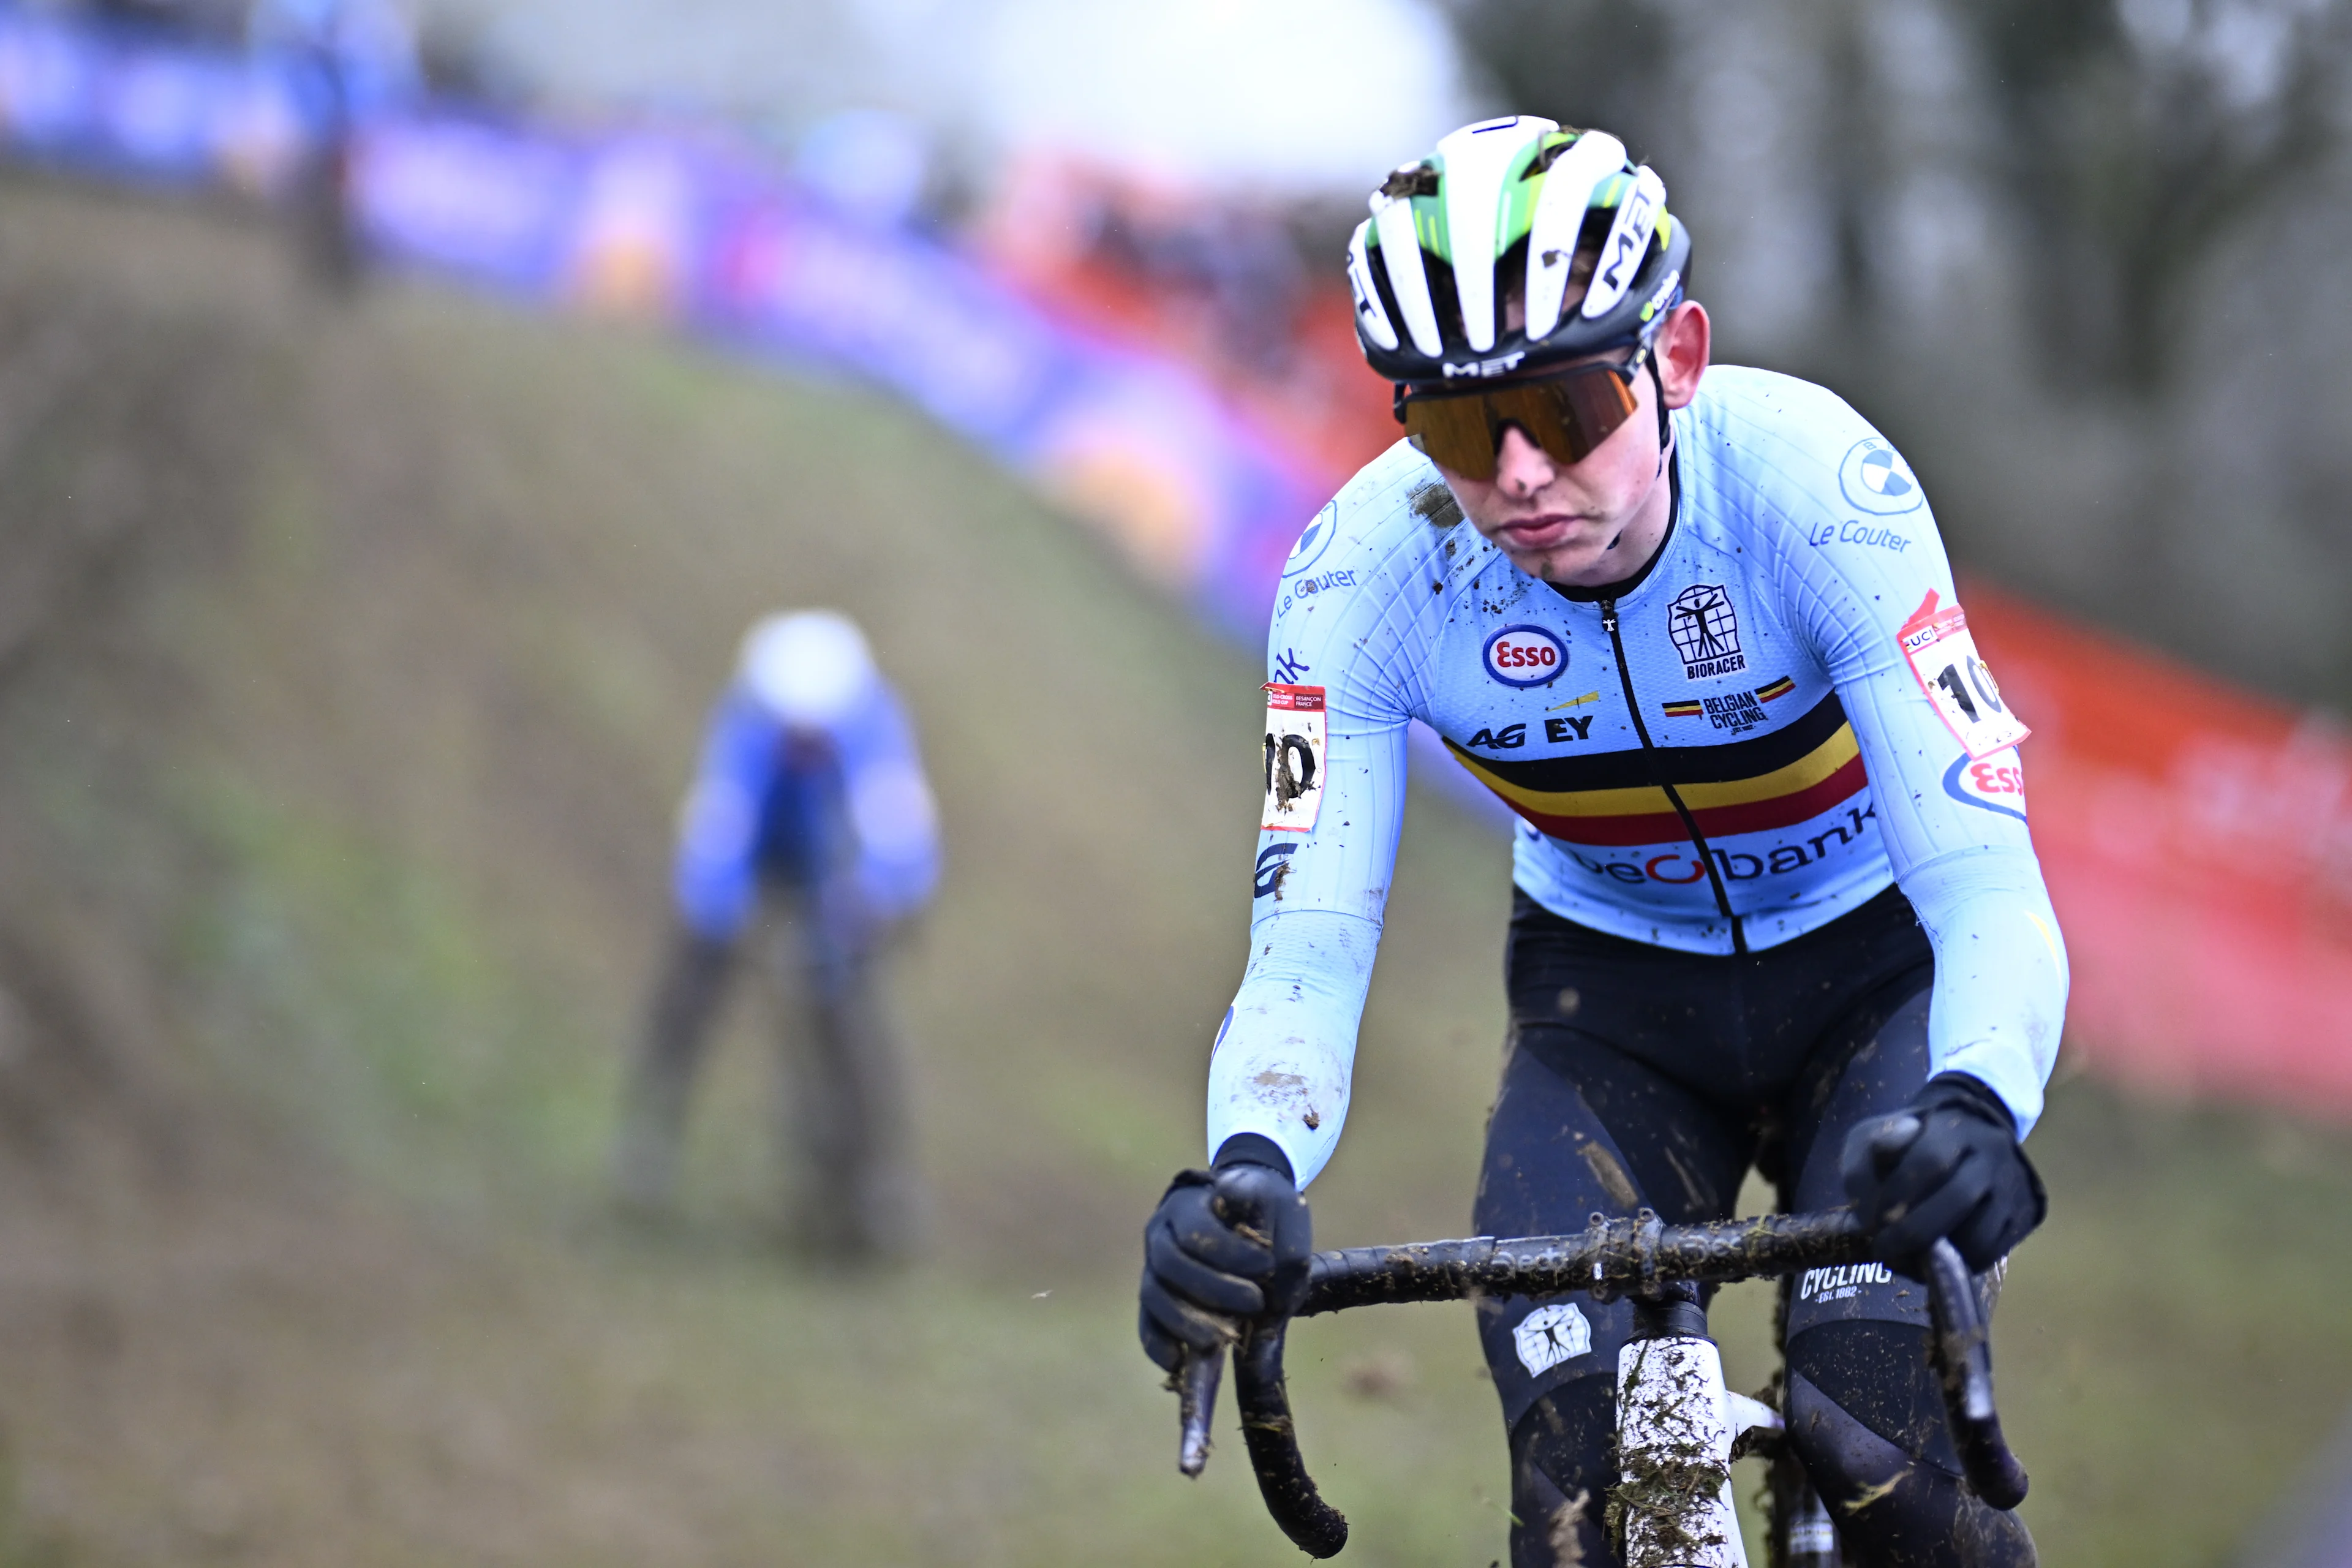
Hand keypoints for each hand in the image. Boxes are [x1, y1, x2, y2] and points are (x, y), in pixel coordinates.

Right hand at [1137, 1139, 1311, 1372]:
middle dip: (1212, 1289)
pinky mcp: (1155, 1298)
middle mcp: (1161, 1233)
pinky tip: (1178, 1363)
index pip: (1195, 1228)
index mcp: (1188, 1205)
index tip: (1266, 1266)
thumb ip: (1287, 1252)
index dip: (1228, 1252)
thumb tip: (1274, 1303)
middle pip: (1169, 1263)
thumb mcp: (1284, 1213)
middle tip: (1253, 1304)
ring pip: (1153, 1296)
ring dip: (1184, 1323)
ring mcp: (1153, 1265)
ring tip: (1220, 1341)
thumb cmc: (1263, 1209)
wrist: (1244, 1209)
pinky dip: (1159, 1345)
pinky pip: (1146, 1323)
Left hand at [1842, 1074, 2045, 1273]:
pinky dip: (1959, 1265)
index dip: (1897, 1195)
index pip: (1929, 1160)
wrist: (1970, 1134)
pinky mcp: (2022, 1217)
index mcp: (1954, 1128)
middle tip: (1884, 1250)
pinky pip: (1993, 1252)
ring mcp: (2012, 1187)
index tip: (1873, 1220)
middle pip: (1958, 1198)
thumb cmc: (1911, 1140)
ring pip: (1980, 1233)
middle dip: (1914, 1232)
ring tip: (1907, 1260)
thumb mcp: (1878, 1131)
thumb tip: (1880, 1173)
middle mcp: (1992, 1154)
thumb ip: (1869, 1149)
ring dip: (1938, 1256)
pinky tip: (1933, 1262)